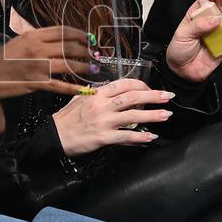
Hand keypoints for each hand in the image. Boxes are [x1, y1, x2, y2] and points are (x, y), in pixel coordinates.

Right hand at [0, 26, 92, 99]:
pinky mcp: (36, 82)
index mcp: (32, 35)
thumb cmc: (0, 60)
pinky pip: (60, 85)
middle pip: (69, 46)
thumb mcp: (18, 42)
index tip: (88, 38)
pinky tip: (84, 89)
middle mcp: (37, 48)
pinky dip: (73, 88)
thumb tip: (58, 40)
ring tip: (93, 69)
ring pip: (68, 64)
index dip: (79, 34)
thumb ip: (37, 40)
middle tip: (94, 54)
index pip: (63, 31)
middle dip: (85, 50)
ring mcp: (37, 66)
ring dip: (83, 67)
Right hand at [53, 79, 173, 155]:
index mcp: (97, 94)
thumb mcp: (78, 99)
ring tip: (166, 115)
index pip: (124, 84)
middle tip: (168, 96)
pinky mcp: (103, 137)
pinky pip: (126, 136)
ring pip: (133, 116)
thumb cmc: (65, 119)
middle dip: (154, 96)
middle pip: (133, 97)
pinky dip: (140, 137)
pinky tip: (151, 136)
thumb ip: (95, 94)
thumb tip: (107, 90)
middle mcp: (102, 105)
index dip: (141, 85)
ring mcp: (103, 121)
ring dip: (152, 115)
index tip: (151, 88)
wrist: (53, 136)